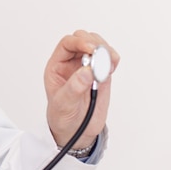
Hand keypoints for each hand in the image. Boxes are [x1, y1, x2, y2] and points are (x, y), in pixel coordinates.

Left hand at [44, 30, 119, 148]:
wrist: (76, 130)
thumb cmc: (63, 116)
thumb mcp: (63, 104)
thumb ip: (74, 87)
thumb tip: (87, 71)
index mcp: (57, 66)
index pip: (67, 43)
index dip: (79, 41)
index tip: (91, 49)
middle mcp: (72, 63)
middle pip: (83, 39)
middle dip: (94, 43)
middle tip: (101, 57)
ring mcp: (87, 67)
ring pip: (97, 46)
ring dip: (105, 50)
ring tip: (109, 63)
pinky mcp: (101, 74)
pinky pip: (108, 59)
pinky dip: (112, 59)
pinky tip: (113, 66)